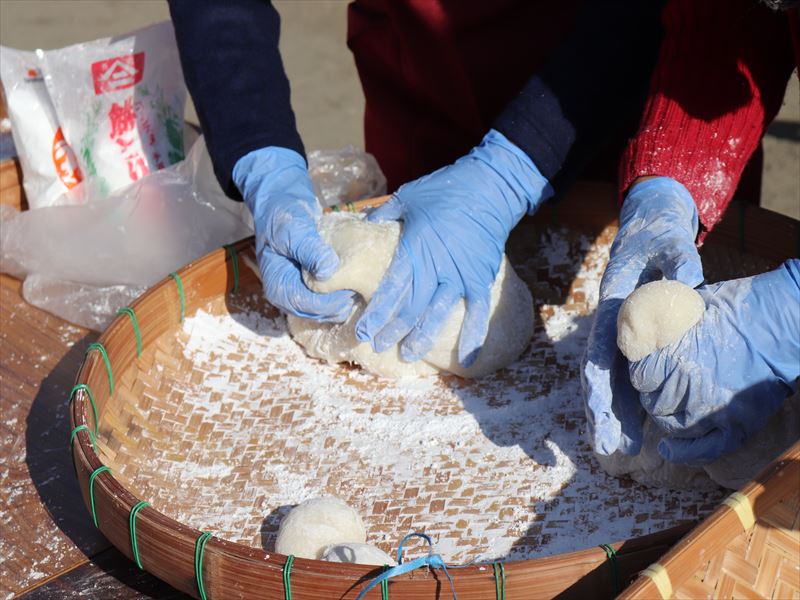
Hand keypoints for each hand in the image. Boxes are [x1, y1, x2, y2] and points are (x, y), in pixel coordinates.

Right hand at [233, 147, 354, 320]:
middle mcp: (288, 296)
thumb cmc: (284, 215)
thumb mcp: (294, 228)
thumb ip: (309, 249)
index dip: (330, 301)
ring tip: (364, 284)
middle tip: (365, 287)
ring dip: (346, 299)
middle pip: (319, 312)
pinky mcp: (314, 288)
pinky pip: (332, 299)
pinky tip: (359, 281)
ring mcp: (301, 293)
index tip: (352, 288)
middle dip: (341, 302)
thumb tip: (328, 271)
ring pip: (328, 309)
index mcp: (278, 286)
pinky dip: (345, 292)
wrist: (284, 204)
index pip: (306, 305)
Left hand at [355, 129, 551, 366]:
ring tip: (408, 355)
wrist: (488, 188)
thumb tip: (362, 226)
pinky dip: (473, 337)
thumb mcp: (407, 197)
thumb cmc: (444, 190)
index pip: (391, 288)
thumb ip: (384, 215)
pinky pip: (477, 313)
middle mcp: (436, 267)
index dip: (376, 313)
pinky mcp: (480, 279)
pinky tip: (465, 360)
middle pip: (410, 308)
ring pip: (438, 315)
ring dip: (421, 338)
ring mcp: (460, 276)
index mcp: (415, 249)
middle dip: (392, 330)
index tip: (363, 332)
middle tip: (377, 346)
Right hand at [582, 177, 702, 455]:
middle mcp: (609, 326)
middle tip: (608, 447)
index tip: (599, 412)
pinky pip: (623, 375)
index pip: (600, 351)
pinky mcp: (630, 340)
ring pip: (609, 381)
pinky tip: (630, 426)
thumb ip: (677, 264)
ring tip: (617, 447)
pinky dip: (623, 402)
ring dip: (611, 413)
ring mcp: (617, 335)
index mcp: (611, 307)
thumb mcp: (669, 244)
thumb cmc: (657, 238)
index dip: (598, 385)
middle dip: (602, 412)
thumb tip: (688, 286)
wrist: (647, 229)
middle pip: (600, 375)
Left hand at [629, 259, 799, 463]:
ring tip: (674, 403)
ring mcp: (711, 411)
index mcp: (672, 359)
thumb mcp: (688, 307)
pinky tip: (667, 449)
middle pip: (651, 402)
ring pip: (669, 425)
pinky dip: (682, 452)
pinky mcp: (736, 426)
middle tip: (663, 384)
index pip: (639, 376)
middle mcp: (687, 388)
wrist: (783, 323)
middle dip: (653, 393)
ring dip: (667, 415)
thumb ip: (662, 325)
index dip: (643, 371)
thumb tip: (642, 327)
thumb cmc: (737, 308)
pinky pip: (701, 449)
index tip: (649, 366)